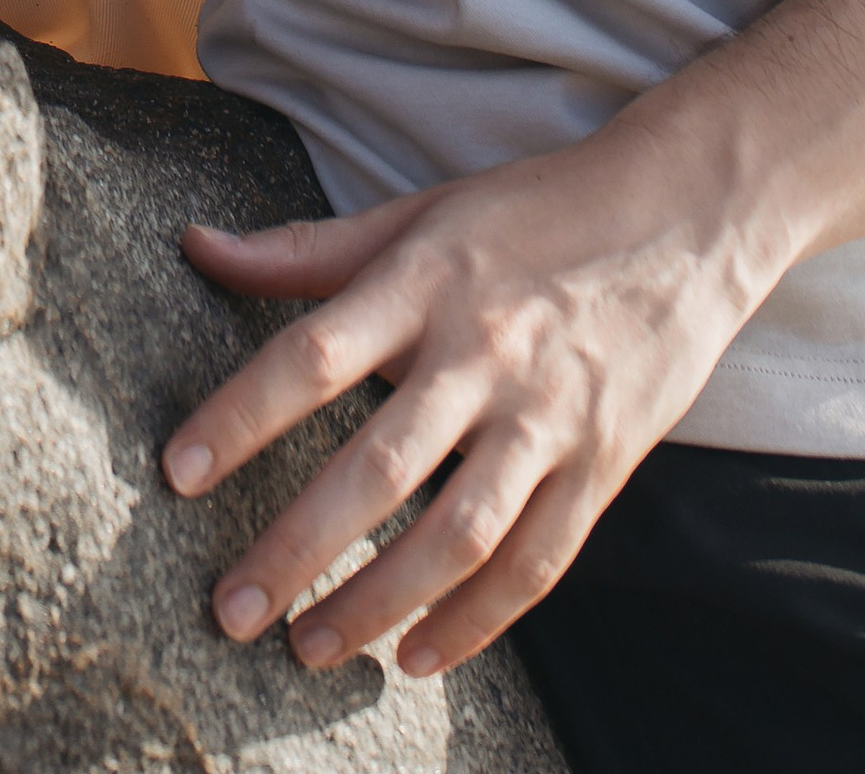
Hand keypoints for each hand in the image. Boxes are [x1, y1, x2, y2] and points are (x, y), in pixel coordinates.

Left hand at [160, 122, 776, 679]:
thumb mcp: (422, 212)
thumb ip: (309, 248)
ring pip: (457, 533)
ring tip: (311, 647)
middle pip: (379, 466)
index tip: (176, 473)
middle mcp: (485, 352)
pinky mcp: (603, 465)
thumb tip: (196, 247)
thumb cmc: (534, 211)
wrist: (687, 213)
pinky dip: (477, 621)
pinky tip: (417, 653)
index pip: (314, 355)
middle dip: (297, 547)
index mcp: (426, 280)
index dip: (242, 415)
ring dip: (379, 602)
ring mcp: (550, 416)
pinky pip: (536, 562)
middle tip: (231, 610)